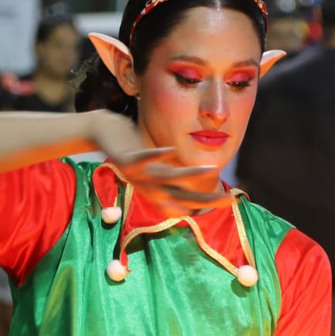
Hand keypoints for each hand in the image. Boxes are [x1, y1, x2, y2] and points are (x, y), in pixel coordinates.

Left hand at [87, 109, 232, 213]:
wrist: (103, 134)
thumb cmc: (133, 148)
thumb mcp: (154, 165)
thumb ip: (172, 173)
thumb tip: (191, 173)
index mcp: (158, 188)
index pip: (187, 201)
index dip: (208, 201)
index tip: (231, 198)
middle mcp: (150, 187)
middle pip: (182, 197)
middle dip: (206, 198)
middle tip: (229, 198)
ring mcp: (138, 175)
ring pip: (167, 178)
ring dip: (188, 175)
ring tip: (210, 169)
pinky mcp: (127, 159)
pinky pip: (143, 158)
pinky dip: (156, 155)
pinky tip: (172, 150)